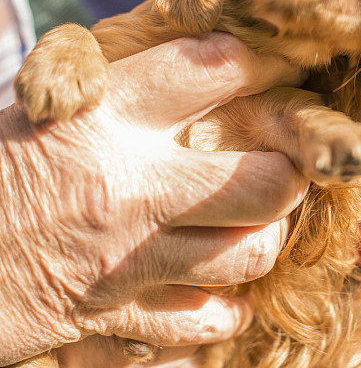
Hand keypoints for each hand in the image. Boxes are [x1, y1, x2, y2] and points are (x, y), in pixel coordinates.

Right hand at [0, 33, 307, 363]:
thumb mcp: (46, 109)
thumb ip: (125, 91)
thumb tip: (211, 69)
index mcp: (104, 113)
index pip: (215, 70)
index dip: (267, 65)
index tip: (286, 72)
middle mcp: (127, 183)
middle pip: (266, 178)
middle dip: (289, 172)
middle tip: (281, 167)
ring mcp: (125, 256)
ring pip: (251, 253)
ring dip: (263, 240)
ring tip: (251, 225)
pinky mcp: (112, 315)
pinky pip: (206, 320)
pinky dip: (222, 307)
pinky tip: (213, 287)